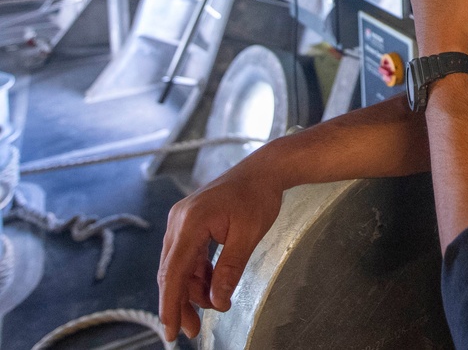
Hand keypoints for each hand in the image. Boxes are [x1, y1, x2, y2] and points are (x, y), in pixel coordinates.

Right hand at [157, 156, 282, 340]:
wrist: (264, 170)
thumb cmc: (258, 197)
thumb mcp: (248, 236)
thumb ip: (230, 270)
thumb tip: (217, 301)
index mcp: (190, 222)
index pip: (174, 272)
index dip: (171, 304)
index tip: (171, 331)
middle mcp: (179, 221)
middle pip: (172, 271)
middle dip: (181, 302)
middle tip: (192, 330)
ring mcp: (182, 220)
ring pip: (180, 265)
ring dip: (192, 288)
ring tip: (213, 306)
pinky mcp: (190, 222)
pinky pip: (188, 255)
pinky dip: (198, 273)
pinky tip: (211, 286)